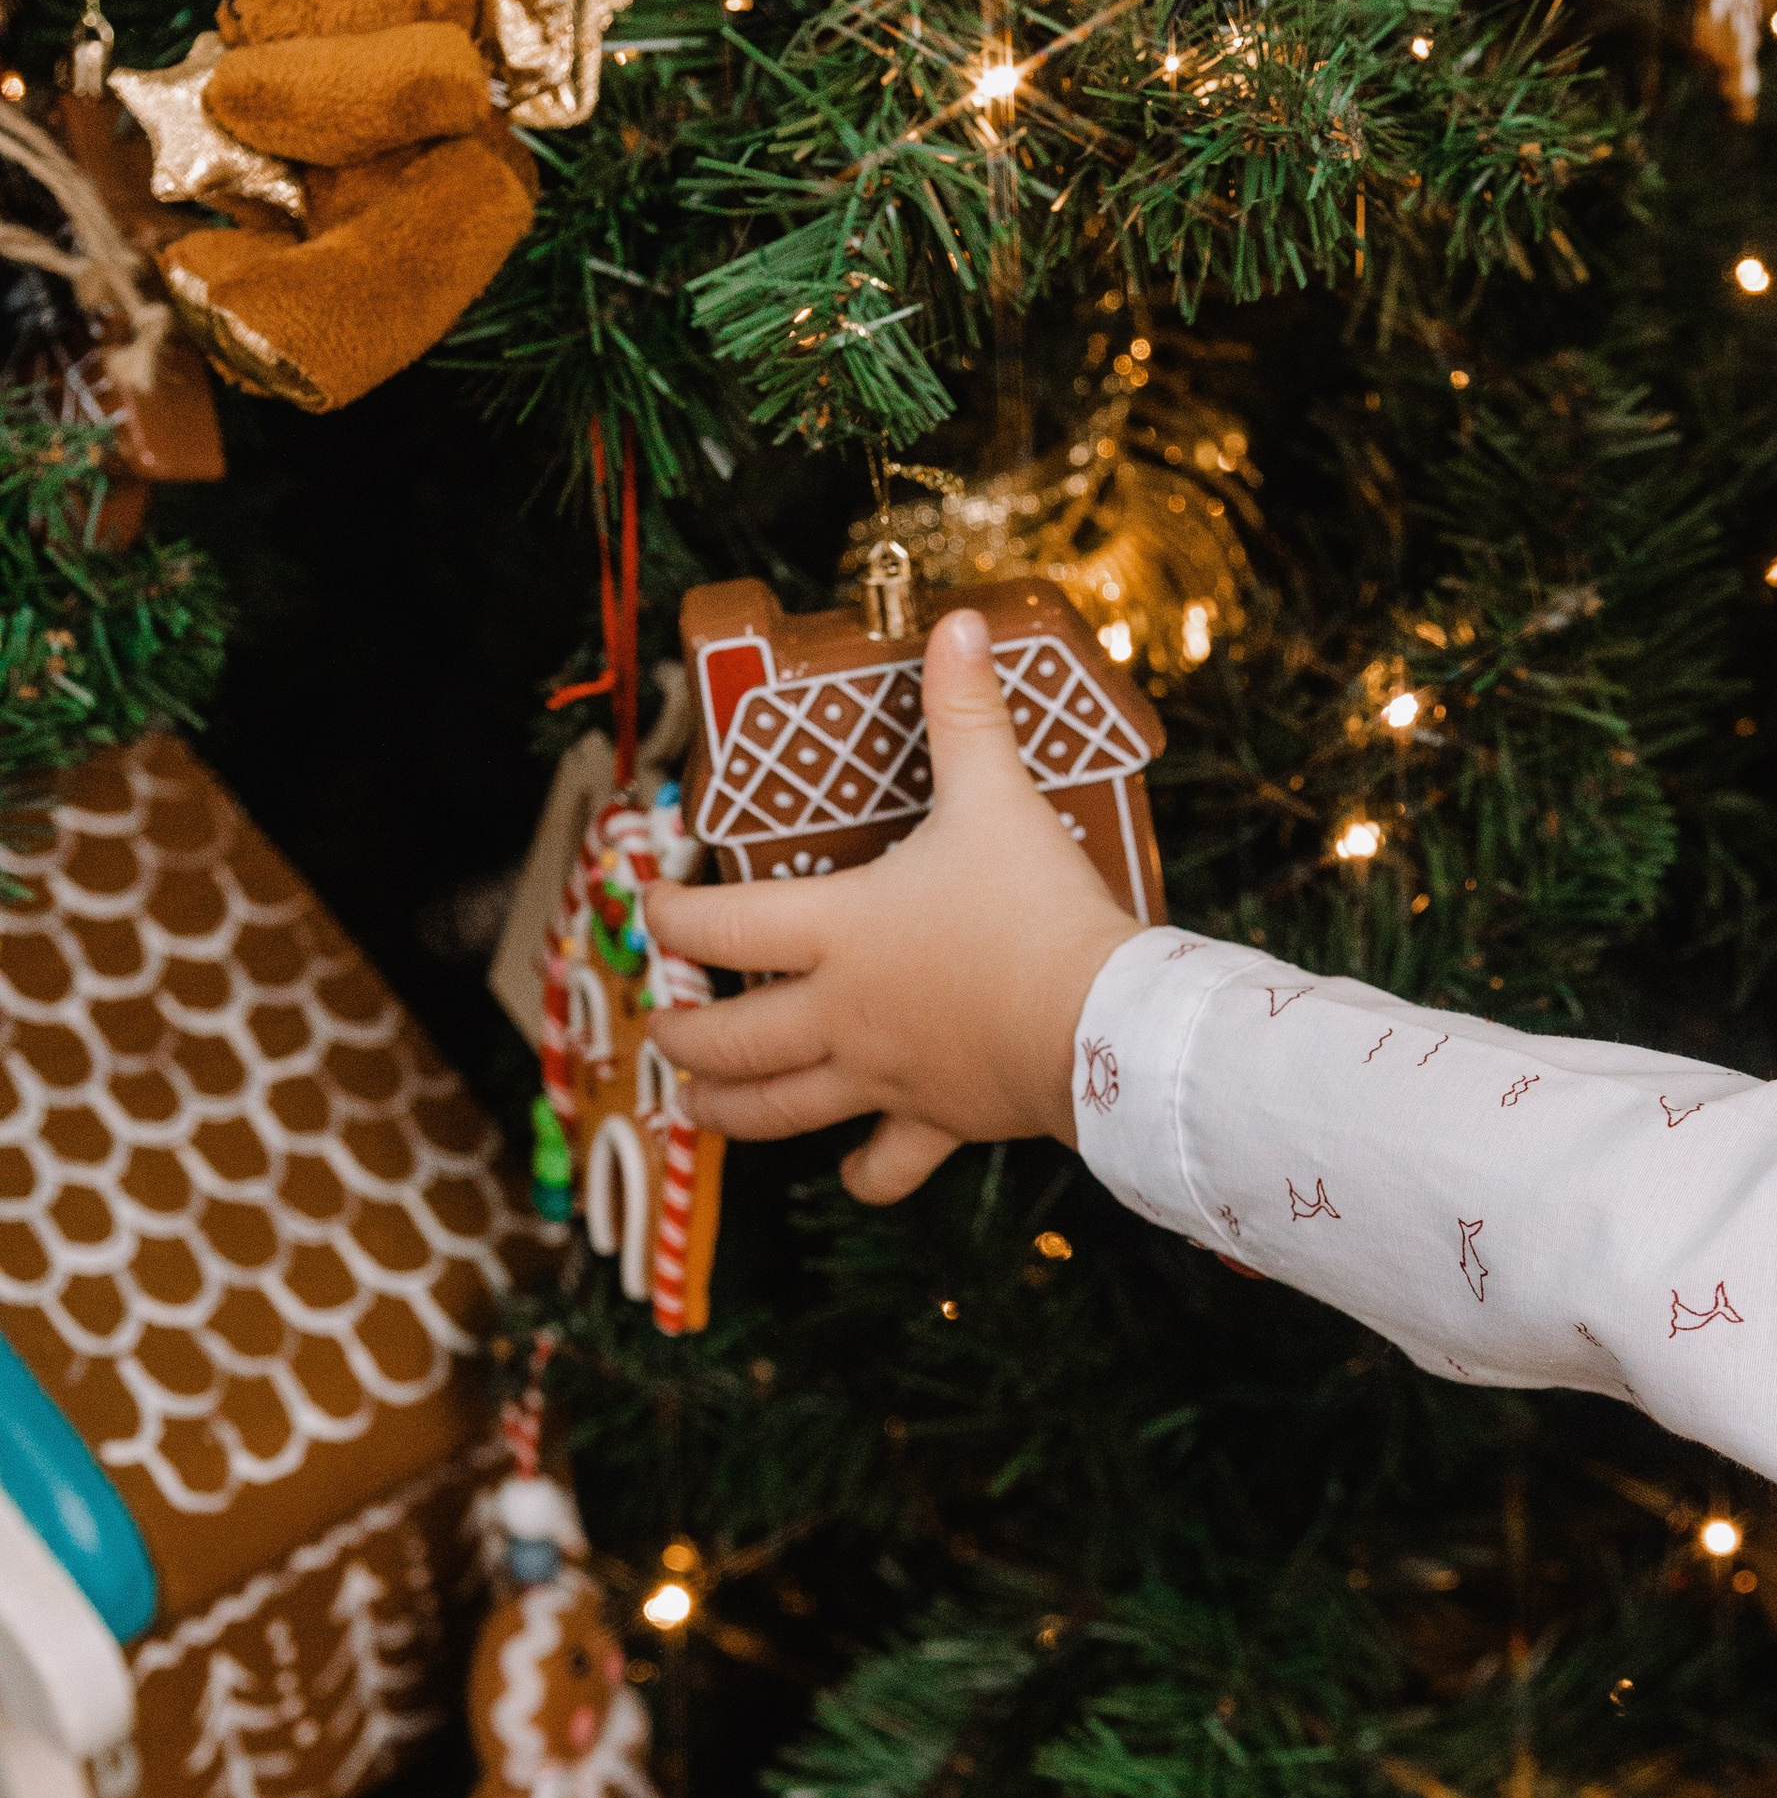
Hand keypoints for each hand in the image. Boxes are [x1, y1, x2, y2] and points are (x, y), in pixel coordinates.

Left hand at [645, 608, 1137, 1202]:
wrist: (1104, 1022)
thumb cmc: (1039, 908)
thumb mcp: (996, 797)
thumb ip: (964, 712)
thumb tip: (952, 623)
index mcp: (839, 933)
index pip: (718, 929)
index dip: (669, 918)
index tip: (651, 906)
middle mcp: (842, 1015)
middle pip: (727, 1040)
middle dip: (681, 1035)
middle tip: (664, 1027)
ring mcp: (883, 1077)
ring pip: (776, 1112)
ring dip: (725, 1112)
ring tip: (694, 1107)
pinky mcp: (937, 1122)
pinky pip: (886, 1166)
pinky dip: (863, 1174)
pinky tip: (851, 1169)